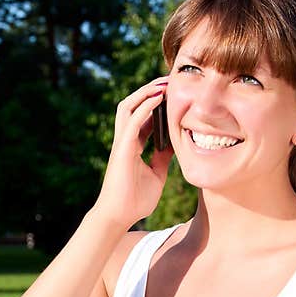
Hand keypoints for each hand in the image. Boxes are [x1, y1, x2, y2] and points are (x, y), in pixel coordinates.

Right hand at [93, 77, 173, 228]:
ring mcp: (122, 143)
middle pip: (133, 105)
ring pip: (128, 107)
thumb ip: (163, 159)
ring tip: (164, 83)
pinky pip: (133, 121)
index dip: (157, 103)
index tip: (175, 93)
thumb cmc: (135, 200)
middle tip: (170, 80)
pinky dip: (145, 107)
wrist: (119, 217)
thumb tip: (176, 145)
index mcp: (133, 146)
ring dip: (145, 92)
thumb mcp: (157, 175)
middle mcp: (125, 140)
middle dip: (150, 90)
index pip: (144, 116)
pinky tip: (159, 97)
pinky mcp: (122, 149)